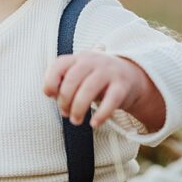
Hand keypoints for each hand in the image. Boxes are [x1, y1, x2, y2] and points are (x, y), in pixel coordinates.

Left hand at [42, 51, 165, 129]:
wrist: (131, 77)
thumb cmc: (96, 80)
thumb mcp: (79, 76)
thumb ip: (64, 82)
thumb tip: (51, 94)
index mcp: (78, 58)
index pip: (59, 65)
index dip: (50, 82)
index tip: (52, 96)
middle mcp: (93, 61)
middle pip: (72, 80)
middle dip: (64, 101)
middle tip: (66, 114)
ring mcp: (109, 72)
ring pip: (89, 90)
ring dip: (78, 109)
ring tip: (76, 120)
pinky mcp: (122, 86)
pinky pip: (111, 100)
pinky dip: (101, 114)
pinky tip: (94, 123)